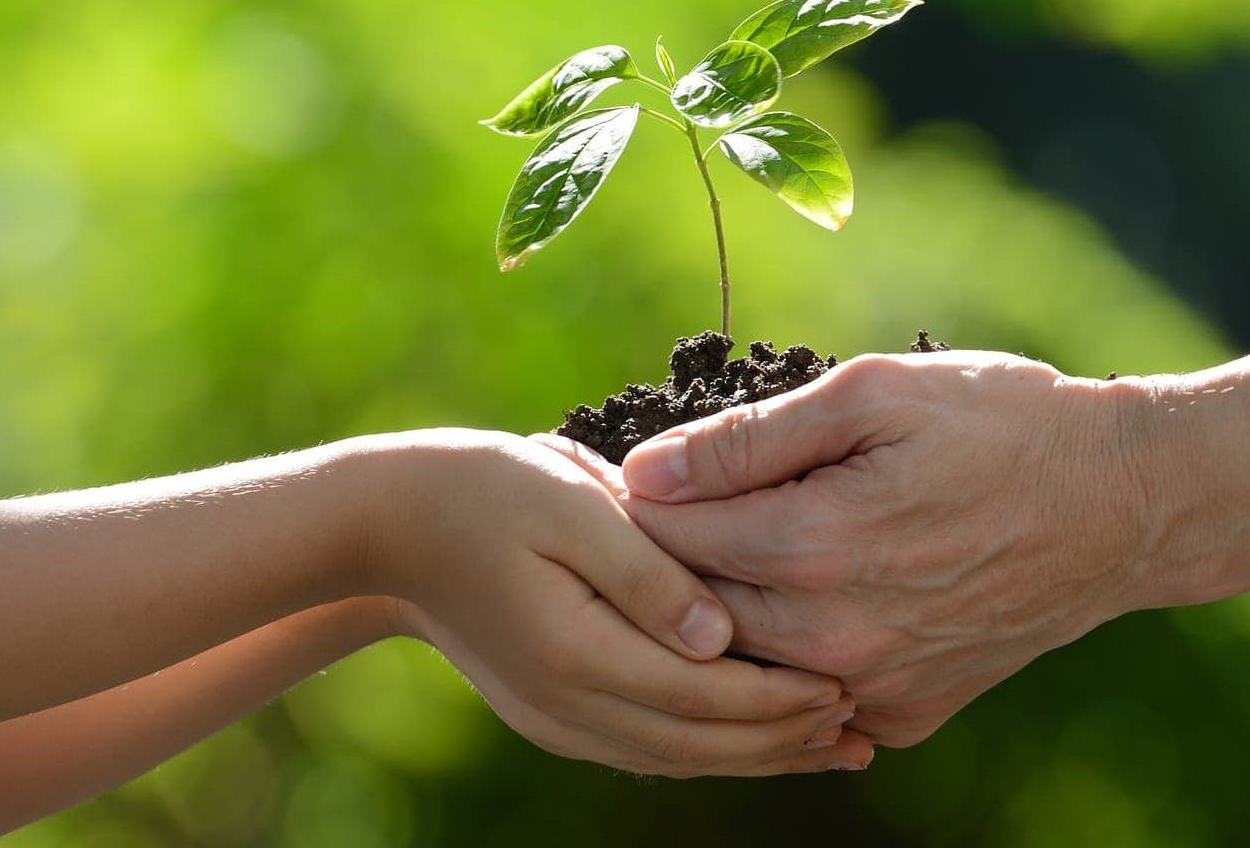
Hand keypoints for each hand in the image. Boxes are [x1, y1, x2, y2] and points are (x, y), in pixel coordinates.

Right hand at [352, 429, 871, 775]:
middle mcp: (569, 706)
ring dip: (756, 755)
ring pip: (678, 758)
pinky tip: (755, 736)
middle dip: (784, 740)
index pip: (704, 695)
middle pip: (700, 744)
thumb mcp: (570, 504)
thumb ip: (649, 572)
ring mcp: (558, 719)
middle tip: (860, 726)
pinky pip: (649, 748)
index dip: (780, 698)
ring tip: (831, 745)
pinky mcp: (556, 715)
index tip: (846, 684)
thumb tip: (720, 637)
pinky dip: (711, 748)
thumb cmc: (484, 491)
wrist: (389, 527)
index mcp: (577, 652)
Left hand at [611, 352, 1154, 746]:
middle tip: (660, 508)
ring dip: (720, 612)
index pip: (666, 536)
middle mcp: (835, 637)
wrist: (1124, 506)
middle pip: (690, 610)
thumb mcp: (876, 395)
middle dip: (663, 558)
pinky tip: (806, 600)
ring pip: (745, 661)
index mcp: (816, 546)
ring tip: (728, 547)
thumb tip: (646, 470)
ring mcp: (873, 687)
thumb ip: (752, 439)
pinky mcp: (907, 714)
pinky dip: (793, 656)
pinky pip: (812, 697)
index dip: (633, 497)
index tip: (624, 471)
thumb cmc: (1003, 425)